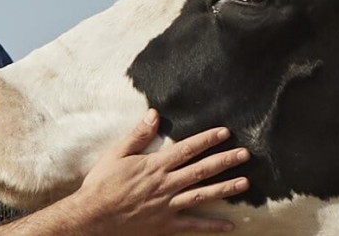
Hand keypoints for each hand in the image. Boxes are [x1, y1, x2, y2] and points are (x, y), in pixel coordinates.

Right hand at [72, 108, 249, 235]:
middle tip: (245, 154)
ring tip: (245, 183)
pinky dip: (212, 226)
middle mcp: (166, 184)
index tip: (224, 132)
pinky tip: (230, 225)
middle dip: (225, 160)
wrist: (92, 217)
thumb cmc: (102, 184)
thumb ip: (138, 135)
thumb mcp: (116, 154)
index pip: (187, 149)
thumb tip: (154, 114)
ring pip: (203, 195)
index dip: (207, 139)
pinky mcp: (165, 225)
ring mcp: (168, 206)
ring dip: (225, 188)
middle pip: (201, 170)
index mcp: (155, 166)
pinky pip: (193, 226)